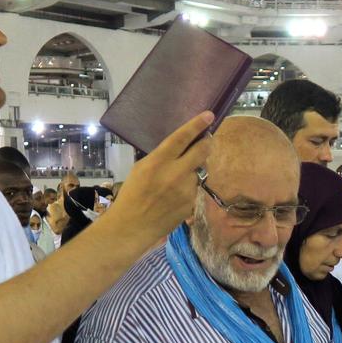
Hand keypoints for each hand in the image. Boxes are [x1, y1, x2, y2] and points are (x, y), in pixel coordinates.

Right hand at [109, 112, 213, 238]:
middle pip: (202, 151)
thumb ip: (161, 157)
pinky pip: (195, 189)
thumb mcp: (140, 169)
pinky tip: (175, 196)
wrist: (132, 227)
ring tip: (176, 181)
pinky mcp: (192, 203)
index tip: (209, 115)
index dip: (197, 125)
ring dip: (193, 170)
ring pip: (199, 171)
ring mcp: (186, 190)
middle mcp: (176, 174)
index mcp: (159, 162)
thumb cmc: (131, 195)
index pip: (182, 138)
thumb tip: (180, 148)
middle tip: (207, 139)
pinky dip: (188, 188)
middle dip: (207, 142)